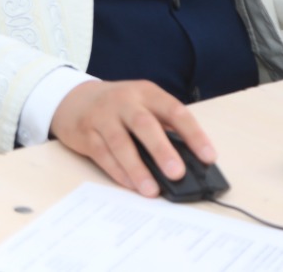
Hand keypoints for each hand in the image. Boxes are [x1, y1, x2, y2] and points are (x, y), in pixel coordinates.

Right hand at [49, 80, 214, 196]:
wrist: (73, 99)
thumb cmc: (118, 107)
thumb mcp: (142, 105)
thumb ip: (163, 126)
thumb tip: (188, 161)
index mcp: (146, 93)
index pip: (174, 111)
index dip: (193, 134)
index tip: (208, 157)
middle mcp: (123, 101)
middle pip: (144, 124)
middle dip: (162, 150)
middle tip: (177, 173)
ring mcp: (102, 116)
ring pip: (120, 142)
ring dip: (137, 168)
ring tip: (152, 190)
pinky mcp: (85, 133)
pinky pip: (102, 154)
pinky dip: (118, 171)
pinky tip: (131, 185)